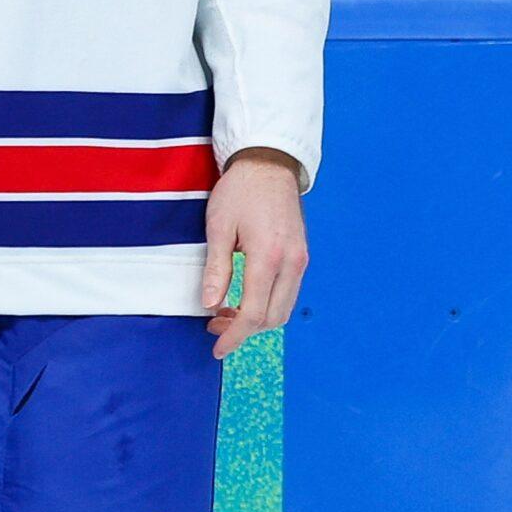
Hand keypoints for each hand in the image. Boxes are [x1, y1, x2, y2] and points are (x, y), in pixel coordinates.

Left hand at [201, 147, 309, 359]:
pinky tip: (245, 296)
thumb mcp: (219, 227)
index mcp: (269, 256)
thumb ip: (217, 269)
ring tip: (226, 312)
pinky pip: (288, 292)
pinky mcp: (301, 255)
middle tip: (214, 326)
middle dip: (244, 330)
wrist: (270, 163)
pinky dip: (268, 304)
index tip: (217, 348)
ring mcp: (300, 259)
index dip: (234, 335)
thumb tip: (210, 306)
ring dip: (257, 319)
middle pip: (273, 317)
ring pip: (283, 308)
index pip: (254, 312)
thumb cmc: (240, 191)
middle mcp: (291, 262)